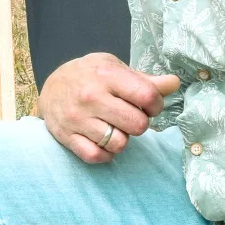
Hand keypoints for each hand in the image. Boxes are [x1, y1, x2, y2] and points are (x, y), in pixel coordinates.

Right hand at [37, 54, 179, 163]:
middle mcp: (91, 97)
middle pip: (138, 125)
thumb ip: (144, 79)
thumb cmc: (89, 75)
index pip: (147, 96)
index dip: (156, 104)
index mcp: (106, 75)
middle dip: (140, 124)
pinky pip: (97, 156)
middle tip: (130, 117)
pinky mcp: (67, 137)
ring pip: (120, 144)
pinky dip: (106, 154)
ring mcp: (77, 119)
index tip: (149, 105)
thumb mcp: (114, 67)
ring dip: (123, 139)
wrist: (50, 86)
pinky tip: (104, 141)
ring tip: (115, 127)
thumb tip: (174, 83)